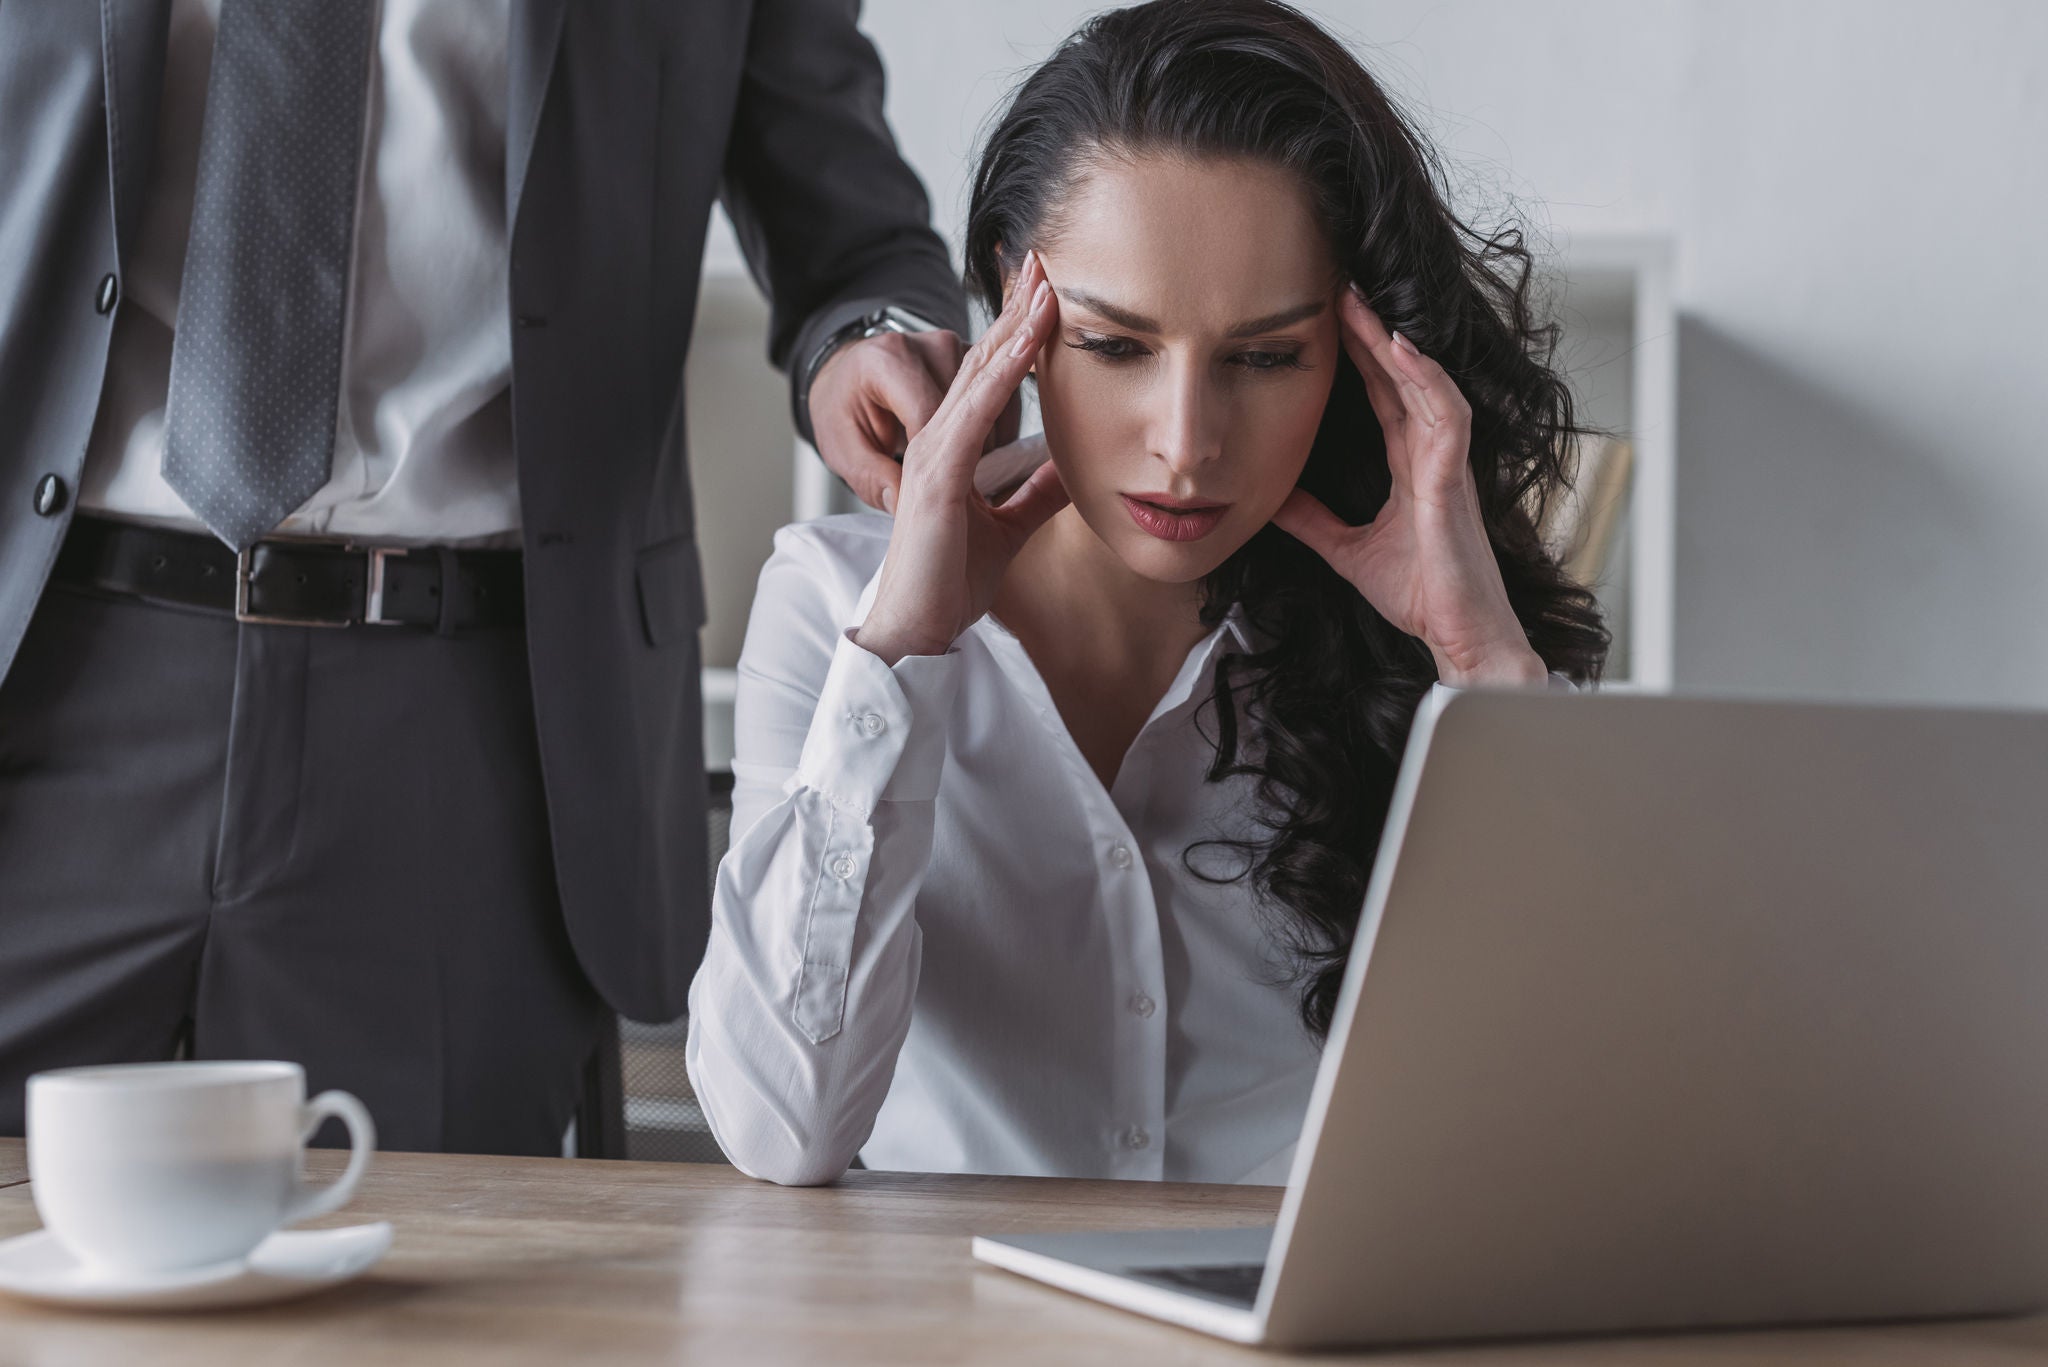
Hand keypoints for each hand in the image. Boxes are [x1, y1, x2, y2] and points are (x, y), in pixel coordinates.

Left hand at [808, 325, 1024, 513]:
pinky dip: (993, 432)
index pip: (931, 415)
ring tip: (957, 472)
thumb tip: (901, 504)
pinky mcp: (975, 358)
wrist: (848, 376)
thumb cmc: (843, 411)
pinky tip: (971, 452)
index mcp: (887, 362)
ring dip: (984, 446)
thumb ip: (870, 477)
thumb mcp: (842, 449)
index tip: (944, 498)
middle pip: (968, 410)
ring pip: (992, 407)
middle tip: (954, 494)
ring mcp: (955, 347)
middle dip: (966, 457)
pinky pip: (1003, 400)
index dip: (941, 462)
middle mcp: (927, 346)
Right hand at [853, 251, 1068, 664]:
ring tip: (1044, 283)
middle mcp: (938, 439)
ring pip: (979, 374)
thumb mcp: (1008, 526)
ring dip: (1014, 327)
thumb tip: (1071, 466)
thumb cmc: (949, 579)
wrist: (917, 626)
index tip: (1049, 292)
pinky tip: (1028, 344)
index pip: (990, 376)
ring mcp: (934, 453)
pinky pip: (975, 413)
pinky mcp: (938, 476)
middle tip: (1043, 259)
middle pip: (982, 358)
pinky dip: (1004, 375)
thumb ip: (1035, 493)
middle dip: (1015, 308)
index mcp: (953, 448)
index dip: (1018, 332)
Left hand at [1271, 287, 1545, 687]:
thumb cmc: (1422, 596)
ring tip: (1365, 308)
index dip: (1361, 358)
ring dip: (1396, 346)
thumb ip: (1314, 522)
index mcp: (1411, 467)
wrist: (1460, 638)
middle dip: (1373, 333)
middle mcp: (1432, 456)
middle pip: (1403, 379)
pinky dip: (1427, 381)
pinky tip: (1403, 353)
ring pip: (1427, 385)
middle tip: (1342, 289)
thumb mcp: (1347, 551)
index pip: (1384, 396)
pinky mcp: (1456, 481)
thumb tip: (1273, 499)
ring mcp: (1447, 464)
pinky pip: (1447, 416)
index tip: (1331, 320)